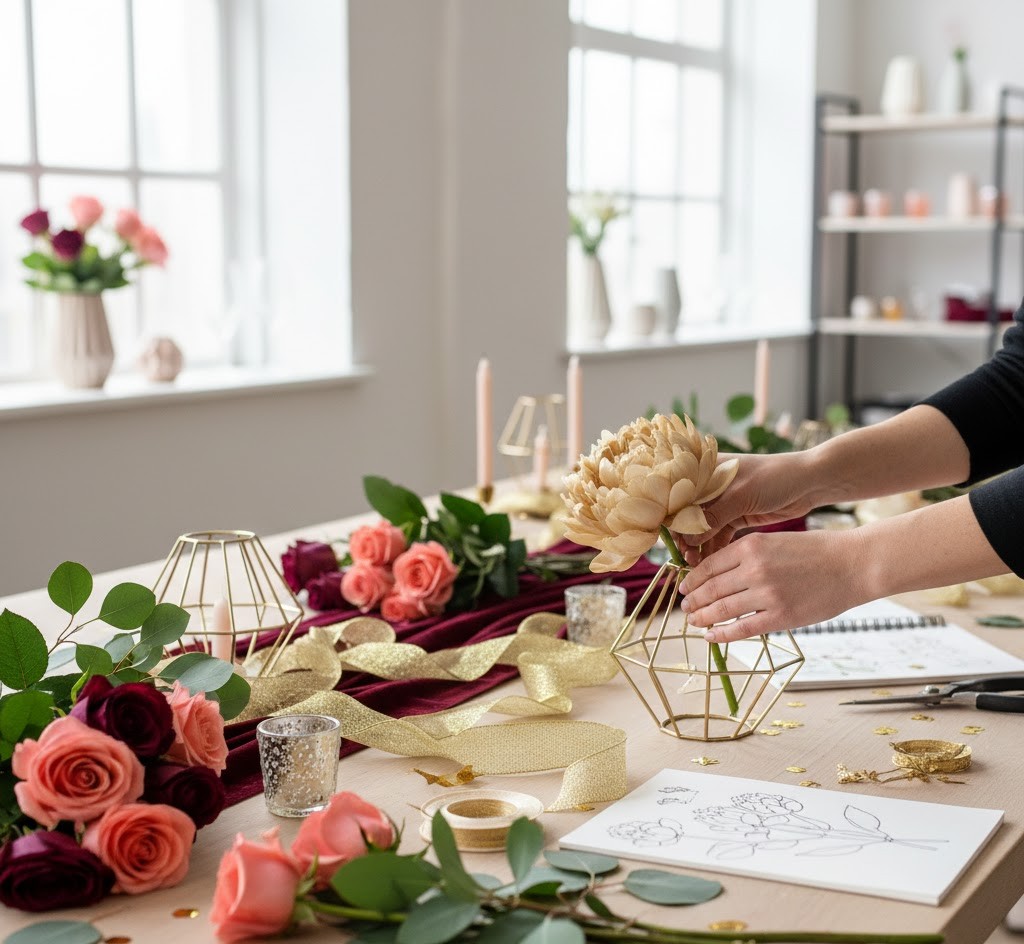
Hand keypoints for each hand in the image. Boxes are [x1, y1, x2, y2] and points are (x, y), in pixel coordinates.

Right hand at [678, 452, 818, 564]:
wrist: (810, 482)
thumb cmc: (775, 477)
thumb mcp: (741, 496)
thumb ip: (713, 516)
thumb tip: (687, 539)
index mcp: (705, 470)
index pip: (678, 495)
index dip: (671, 518)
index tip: (672, 542)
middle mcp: (709, 485)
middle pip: (687, 515)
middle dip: (685, 537)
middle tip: (686, 559)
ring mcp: (722, 501)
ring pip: (702, 528)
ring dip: (698, 546)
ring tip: (696, 565)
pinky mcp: (735, 515)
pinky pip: (718, 534)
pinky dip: (713, 547)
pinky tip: (709, 562)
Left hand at [679, 528, 869, 641]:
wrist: (852, 565)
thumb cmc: (815, 551)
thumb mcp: (774, 541)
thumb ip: (746, 555)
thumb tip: (717, 573)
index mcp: (750, 546)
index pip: (708, 566)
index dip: (691, 580)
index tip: (683, 588)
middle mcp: (754, 569)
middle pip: (710, 589)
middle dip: (693, 601)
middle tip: (684, 608)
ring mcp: (767, 594)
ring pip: (722, 609)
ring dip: (703, 617)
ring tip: (693, 622)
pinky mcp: (781, 616)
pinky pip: (742, 628)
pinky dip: (722, 634)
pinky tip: (711, 636)